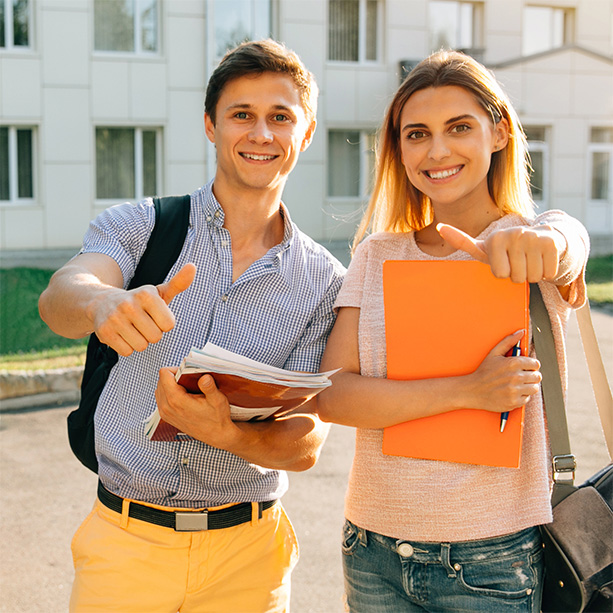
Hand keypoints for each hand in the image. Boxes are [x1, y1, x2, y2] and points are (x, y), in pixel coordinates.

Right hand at [92, 263, 195, 355]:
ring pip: (141, 346)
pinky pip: (126, 351)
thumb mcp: (158, 292)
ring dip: (139, 341)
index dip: (163, 323)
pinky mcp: (104, 332)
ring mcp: (115, 318)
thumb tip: (193, 267)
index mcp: (146, 295)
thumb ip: (178, 284)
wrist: (102, 302)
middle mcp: (129, 304)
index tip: (154, 316)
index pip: (169, 324)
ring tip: (132, 328)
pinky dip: (126, 347)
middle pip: (155, 337)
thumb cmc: (138, 301)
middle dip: (151, 333)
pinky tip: (121, 334)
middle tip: (142, 323)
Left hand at [155, 368, 238, 448]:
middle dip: (173, 377)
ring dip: (170, 385)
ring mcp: (165, 413)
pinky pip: (161, 399)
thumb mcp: (217, 400)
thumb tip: (204, 377)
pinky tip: (183, 396)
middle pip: (161, 381)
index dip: (175, 370)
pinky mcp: (166, 417)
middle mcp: (166, 407)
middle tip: (189, 380)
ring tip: (186, 388)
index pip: (164, 374)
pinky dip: (169, 394)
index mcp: (176, 400)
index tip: (187, 373)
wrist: (216, 435)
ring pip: (159, 389)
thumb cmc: (217, 418)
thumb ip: (209, 387)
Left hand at [437, 223, 566, 283]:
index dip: (503, 273)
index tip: (504, 261)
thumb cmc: (507, 249)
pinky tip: (543, 259)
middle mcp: (514, 234)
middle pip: (516, 277)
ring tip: (531, 259)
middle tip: (520, 261)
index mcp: (496, 239)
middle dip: (519, 274)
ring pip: (533, 276)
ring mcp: (534, 237)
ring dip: (533, 273)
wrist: (542, 237)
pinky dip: (548, 271)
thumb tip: (439, 227)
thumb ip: (462, 241)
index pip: (500, 274)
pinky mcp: (551, 243)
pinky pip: (549, 273)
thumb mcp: (484, 247)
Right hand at [466, 330, 541, 412]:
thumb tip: (521, 332)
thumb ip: (509, 341)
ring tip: (517, 385)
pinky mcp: (514, 402)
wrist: (472, 391)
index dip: (530, 365)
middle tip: (520, 377)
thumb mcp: (494, 353)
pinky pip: (527, 398)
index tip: (524, 368)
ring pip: (534, 388)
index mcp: (513, 363)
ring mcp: (515, 390)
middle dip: (530, 376)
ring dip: (528, 386)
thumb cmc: (484, 372)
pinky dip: (522, 396)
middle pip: (537, 376)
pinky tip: (512, 392)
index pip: (535, 364)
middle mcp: (516, 377)